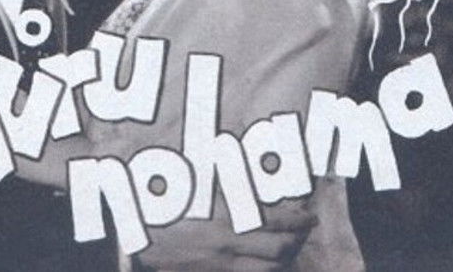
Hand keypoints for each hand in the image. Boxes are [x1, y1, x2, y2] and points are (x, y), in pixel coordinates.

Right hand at [138, 200, 315, 270]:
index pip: (274, 220)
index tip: (310, 217)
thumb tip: (255, 190)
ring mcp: (223, 266)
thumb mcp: (200, 193)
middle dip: (296, 242)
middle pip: (278, 249)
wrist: (142, 238)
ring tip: (291, 251)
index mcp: (226, 218)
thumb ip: (228, 192)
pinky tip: (268, 266)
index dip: (296, 220)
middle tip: (304, 233)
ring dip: (283, 261)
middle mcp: (230, 245)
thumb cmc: (169, 209)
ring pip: (268, 270)